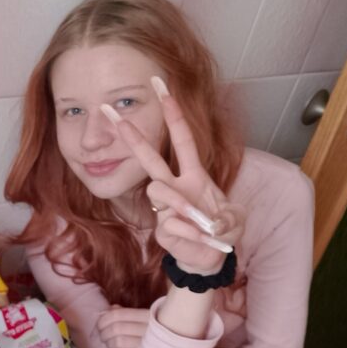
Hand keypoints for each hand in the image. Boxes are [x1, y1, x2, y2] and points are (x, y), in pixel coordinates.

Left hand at [97, 305, 149, 347]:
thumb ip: (124, 313)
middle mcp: (149, 329)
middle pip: (116, 328)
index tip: (99, 325)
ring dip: (108, 343)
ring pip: (118, 342)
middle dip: (104, 333)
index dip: (104, 320)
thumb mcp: (139, 318)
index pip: (118, 314)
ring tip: (108, 344)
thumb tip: (110, 309)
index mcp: (147, 316)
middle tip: (102, 336)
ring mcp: (147, 345)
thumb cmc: (148, 332)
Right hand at [101, 77, 245, 273]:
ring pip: (158, 191)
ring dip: (181, 205)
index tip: (163, 90)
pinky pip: (171, 224)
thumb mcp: (234, 219)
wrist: (211, 258)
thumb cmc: (222, 231)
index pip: (182, 141)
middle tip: (111, 114)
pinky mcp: (162, 229)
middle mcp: (176, 187)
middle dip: (132, 137)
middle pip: (150, 159)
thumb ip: (224, 216)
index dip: (174, 116)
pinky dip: (191, 233)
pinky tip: (201, 240)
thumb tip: (205, 219)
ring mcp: (165, 208)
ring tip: (203, 223)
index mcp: (194, 176)